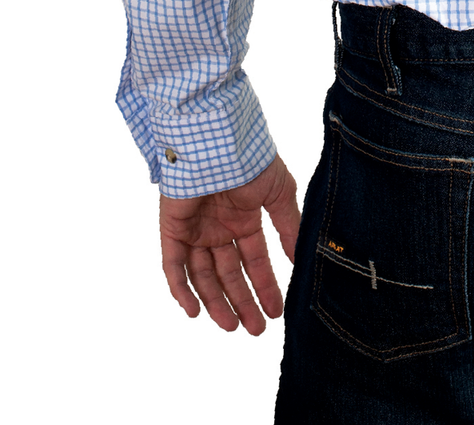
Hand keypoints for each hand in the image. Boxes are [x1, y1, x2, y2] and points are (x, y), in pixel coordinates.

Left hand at [159, 154, 301, 334]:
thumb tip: (301, 259)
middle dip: (242, 301)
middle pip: (229, 275)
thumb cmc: (252, 162)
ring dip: (216, 302)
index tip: (277, 310)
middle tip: (256, 329)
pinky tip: (194, 312)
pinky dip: (182, 290)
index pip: (254, 261)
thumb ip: (288, 227)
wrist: (219, 142)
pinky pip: (173, 267)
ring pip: (203, 276)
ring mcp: (194, 230)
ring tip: (231, 327)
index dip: (264, 286)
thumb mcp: (279, 194)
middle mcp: (218, 228)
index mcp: (243, 218)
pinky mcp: (172, 229)